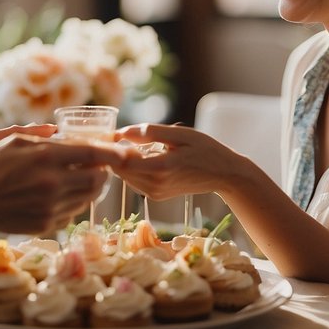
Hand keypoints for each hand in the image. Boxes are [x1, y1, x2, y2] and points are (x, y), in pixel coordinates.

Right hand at [0, 134, 123, 235]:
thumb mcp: (15, 142)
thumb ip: (48, 141)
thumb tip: (76, 142)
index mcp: (46, 158)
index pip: (93, 155)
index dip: (114, 154)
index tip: (127, 153)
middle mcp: (52, 184)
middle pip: (97, 180)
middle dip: (102, 173)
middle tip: (97, 167)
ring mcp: (49, 207)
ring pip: (87, 198)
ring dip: (88, 188)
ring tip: (75, 180)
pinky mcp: (45, 225)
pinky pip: (71, 213)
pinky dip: (71, 203)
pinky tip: (56, 196)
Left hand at [113, 123, 240, 200]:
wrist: (222, 174)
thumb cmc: (204, 149)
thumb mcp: (180, 134)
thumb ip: (150, 132)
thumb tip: (122, 132)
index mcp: (161, 168)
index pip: (121, 162)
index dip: (110, 148)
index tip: (106, 134)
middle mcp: (155, 185)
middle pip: (119, 170)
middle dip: (113, 154)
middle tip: (111, 136)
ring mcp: (155, 193)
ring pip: (125, 177)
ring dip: (122, 161)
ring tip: (129, 143)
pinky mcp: (156, 196)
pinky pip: (134, 181)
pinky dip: (132, 168)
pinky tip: (141, 155)